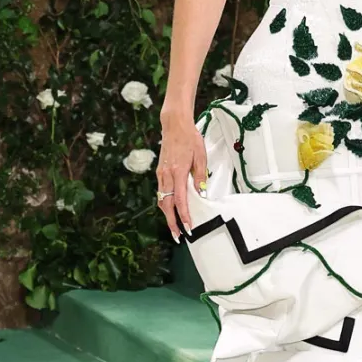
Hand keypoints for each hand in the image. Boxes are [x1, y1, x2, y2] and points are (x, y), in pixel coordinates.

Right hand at [156, 112, 206, 238]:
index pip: (180, 199)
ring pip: (162, 200)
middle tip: (178, 235)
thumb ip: (200, 176)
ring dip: (167, 215)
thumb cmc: (189, 138)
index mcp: (178, 172)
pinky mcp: (160, 172)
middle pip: (166, 204)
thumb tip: (201, 193)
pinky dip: (165, 204)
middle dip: (171, 222)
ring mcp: (161, 174)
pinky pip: (161, 192)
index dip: (184, 215)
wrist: (174, 126)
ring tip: (175, 226)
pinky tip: (171, 209)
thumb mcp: (200, 156)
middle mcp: (166, 175)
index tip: (188, 226)